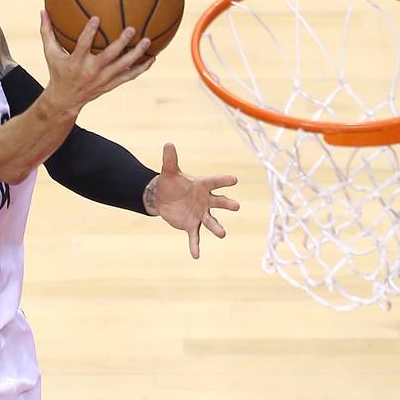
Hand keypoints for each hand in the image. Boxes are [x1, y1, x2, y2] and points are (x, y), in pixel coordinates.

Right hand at [39, 11, 155, 114]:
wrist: (65, 100)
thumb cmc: (58, 72)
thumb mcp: (50, 54)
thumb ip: (47, 32)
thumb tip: (42, 10)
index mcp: (76, 62)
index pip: (83, 46)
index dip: (89, 32)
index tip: (96, 17)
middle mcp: (91, 71)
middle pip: (109, 56)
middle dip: (120, 43)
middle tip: (132, 29)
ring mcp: (103, 79)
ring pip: (123, 66)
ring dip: (136, 54)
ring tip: (147, 41)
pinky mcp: (111, 85)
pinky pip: (129, 76)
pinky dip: (141, 68)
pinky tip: (152, 57)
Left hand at [147, 143, 239, 258]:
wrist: (163, 198)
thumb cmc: (171, 182)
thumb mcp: (168, 171)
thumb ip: (170, 159)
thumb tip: (167, 143)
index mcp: (202, 185)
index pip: (214, 182)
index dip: (223, 181)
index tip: (234, 179)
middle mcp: (205, 201)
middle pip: (218, 202)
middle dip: (227, 204)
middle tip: (236, 206)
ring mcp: (199, 214)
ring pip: (210, 221)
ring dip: (217, 228)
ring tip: (222, 234)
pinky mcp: (191, 225)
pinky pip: (195, 236)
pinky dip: (195, 246)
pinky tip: (195, 256)